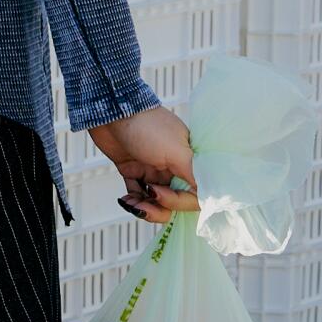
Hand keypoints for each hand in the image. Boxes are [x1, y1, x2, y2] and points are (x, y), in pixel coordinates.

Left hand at [88, 103, 198, 222]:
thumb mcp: (176, 151)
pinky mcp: (134, 171)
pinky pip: (137, 194)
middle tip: (144, 205)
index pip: (194, 194)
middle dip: (160, 209)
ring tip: (132, 203)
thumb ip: (195, 173)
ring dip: (145, 207)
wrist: (112, 111)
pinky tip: (125, 200)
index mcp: (188, 162)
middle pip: (175, 202)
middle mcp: (173, 168)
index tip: (159, 195)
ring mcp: (153, 170)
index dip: (178, 202)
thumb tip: (210, 195)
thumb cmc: (146, 126)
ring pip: (155, 201)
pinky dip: (132, 201)